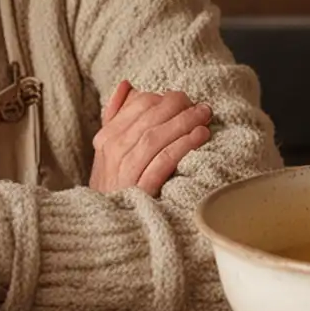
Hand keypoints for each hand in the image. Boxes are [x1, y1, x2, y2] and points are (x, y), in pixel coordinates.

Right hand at [90, 81, 210, 196]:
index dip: (162, 98)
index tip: (181, 99)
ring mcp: (125, 172)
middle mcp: (113, 153)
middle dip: (176, 108)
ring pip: (155, 138)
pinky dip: (182, 146)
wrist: (106, 226)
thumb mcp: (108, 152)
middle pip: (148, 120)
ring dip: (183, 123)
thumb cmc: (113, 185)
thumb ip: (115, 117)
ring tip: (203, 116)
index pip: (136, 106)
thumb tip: (127, 85)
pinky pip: (163, 162)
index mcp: (106, 139)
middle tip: (199, 104)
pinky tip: (199, 136)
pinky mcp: (141, 190)